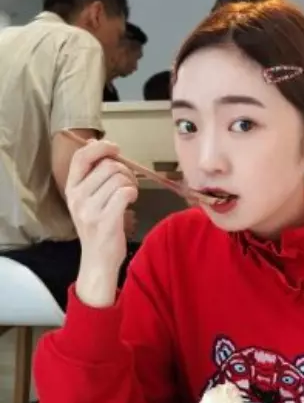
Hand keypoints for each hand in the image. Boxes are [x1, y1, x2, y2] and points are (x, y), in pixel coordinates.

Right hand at [65, 139, 137, 305]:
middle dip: (125, 170)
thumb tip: (93, 142)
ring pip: (119, 178)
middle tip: (129, 182)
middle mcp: (77, 197)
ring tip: (130, 193)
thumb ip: (91, 173)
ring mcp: (90, 209)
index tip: (115, 148)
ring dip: (131, 183)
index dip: (100, 147)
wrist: (98, 259)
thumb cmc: (97, 228)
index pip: (81, 157)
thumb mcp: (87, 199)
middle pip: (108, 166)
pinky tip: (131, 200)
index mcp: (71, 188)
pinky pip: (125, 192)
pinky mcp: (106, 220)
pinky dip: (133, 193)